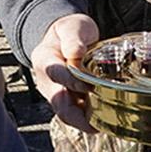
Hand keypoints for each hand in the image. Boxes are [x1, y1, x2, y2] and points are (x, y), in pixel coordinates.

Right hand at [30, 13, 99, 130]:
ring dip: (85, 122)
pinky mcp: (68, 100)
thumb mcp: (71, 27)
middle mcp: (47, 82)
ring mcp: (56, 94)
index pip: (56, 74)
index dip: (72, 82)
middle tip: (98, 123)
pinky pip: (77, 115)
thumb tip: (76, 53)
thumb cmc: (70, 32)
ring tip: (105, 125)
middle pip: (59, 105)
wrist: (65, 38)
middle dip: (78, 118)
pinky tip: (106, 121)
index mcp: (44, 60)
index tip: (90, 85)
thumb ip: (73, 39)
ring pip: (68, 115)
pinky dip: (90, 120)